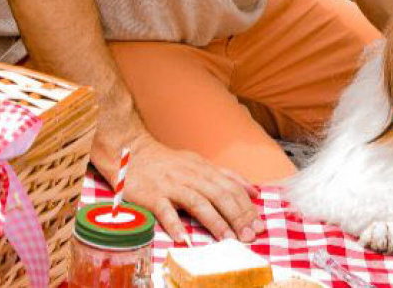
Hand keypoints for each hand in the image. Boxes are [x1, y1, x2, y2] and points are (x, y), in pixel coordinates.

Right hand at [93, 133, 263, 243]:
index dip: (247, 207)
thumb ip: (227, 177)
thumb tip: (254, 192)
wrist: (134, 152)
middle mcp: (192, 176)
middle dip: (237, 217)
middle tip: (249, 236)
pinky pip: (164, 210)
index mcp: (205, 170)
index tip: (259, 225)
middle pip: (220, 195)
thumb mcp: (201, 164)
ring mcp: (172, 185)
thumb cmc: (170, 164)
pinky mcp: (152, 194)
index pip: (232, 188)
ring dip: (214, 222)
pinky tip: (183, 237)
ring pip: (197, 202)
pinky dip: (174, 224)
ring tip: (227, 239)